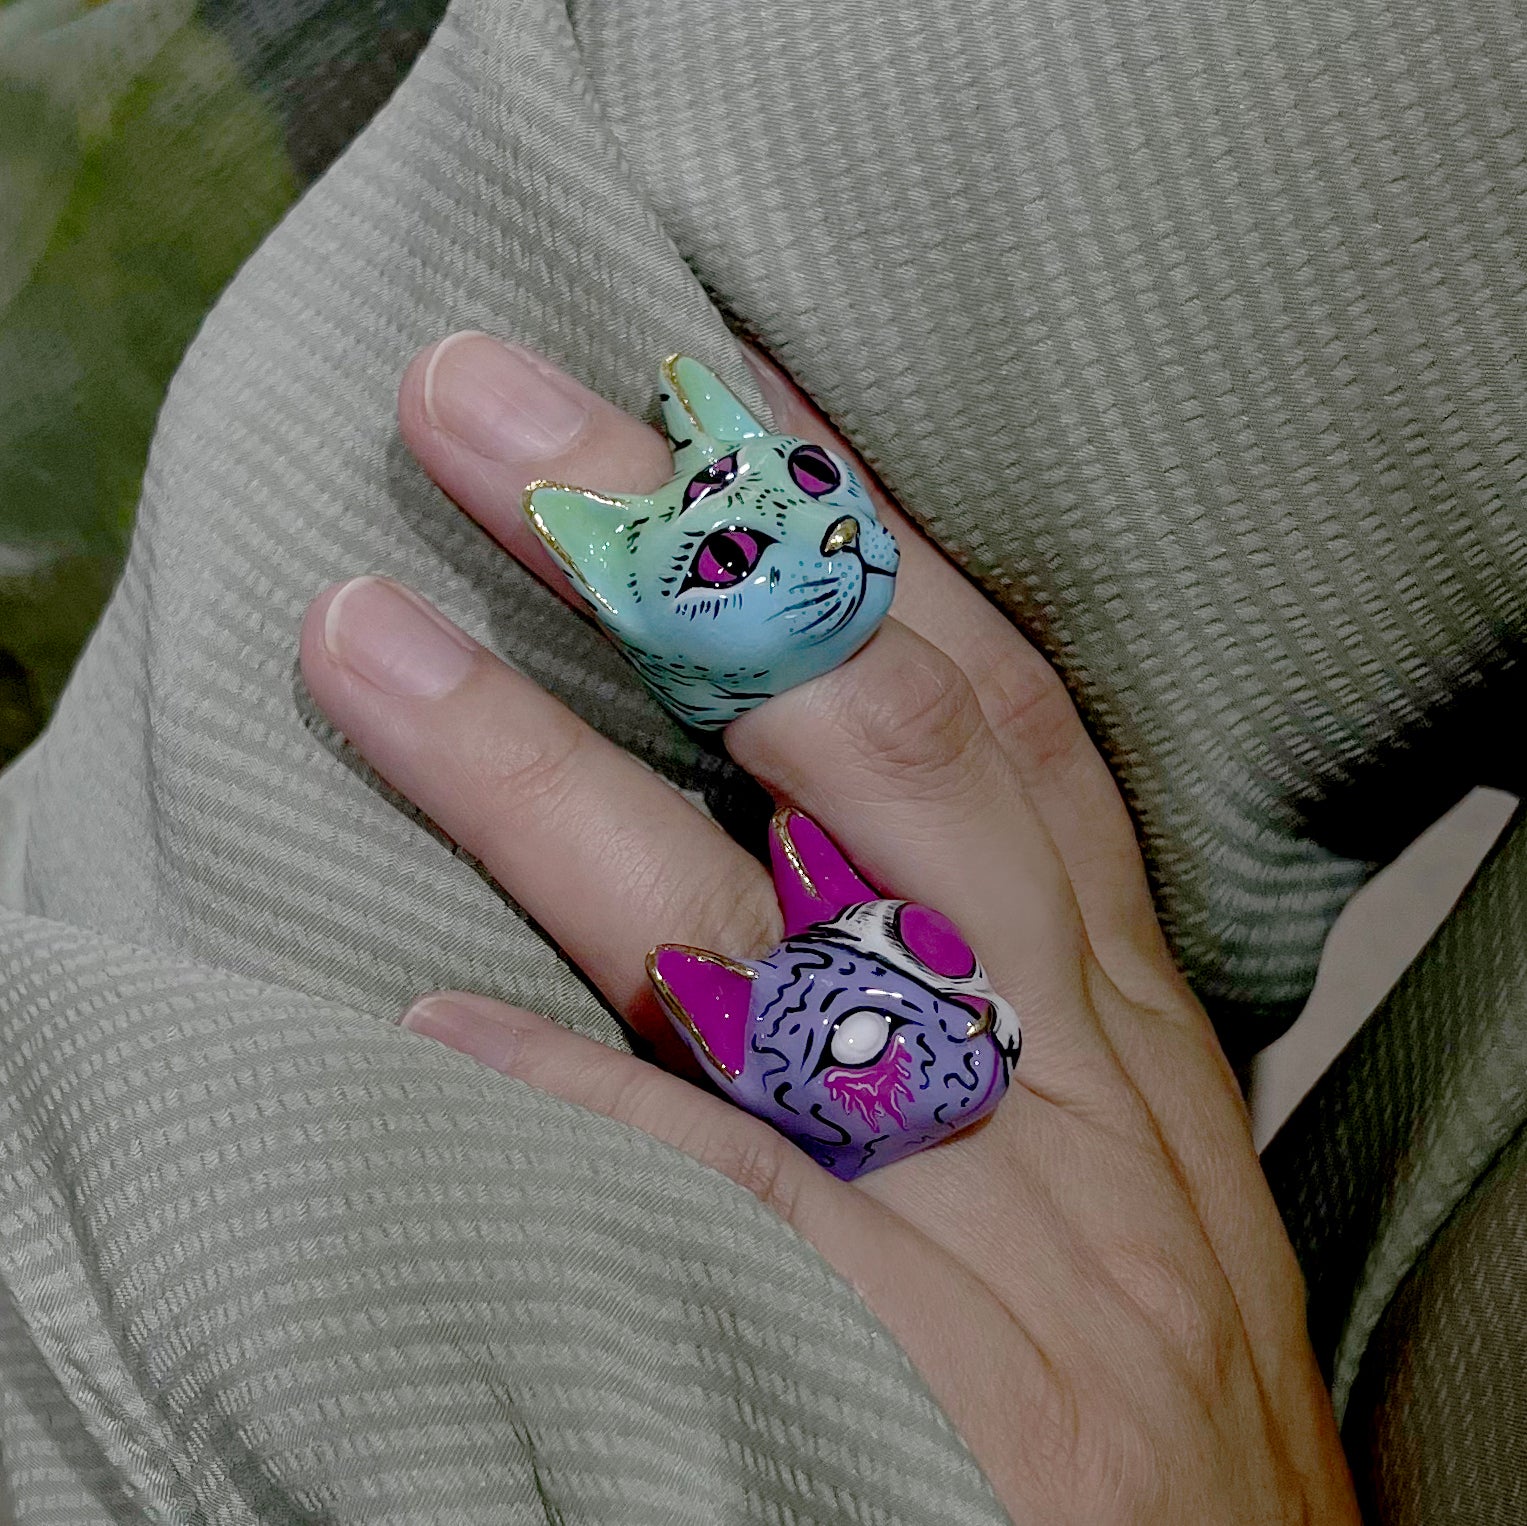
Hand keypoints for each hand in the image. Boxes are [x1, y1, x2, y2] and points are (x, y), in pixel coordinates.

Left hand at [298, 332, 1358, 1521]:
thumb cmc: (1156, 1392)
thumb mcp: (1115, 1168)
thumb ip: (982, 1013)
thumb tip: (791, 869)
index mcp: (1118, 1011)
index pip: (999, 711)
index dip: (862, 536)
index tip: (714, 393)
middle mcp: (1062, 1073)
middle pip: (869, 752)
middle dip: (683, 566)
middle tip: (488, 416)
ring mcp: (995, 1219)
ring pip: (751, 941)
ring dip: (545, 779)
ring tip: (366, 646)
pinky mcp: (914, 1375)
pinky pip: (721, 1208)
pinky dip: (573, 1109)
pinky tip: (422, 1036)